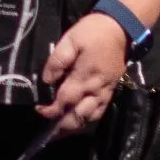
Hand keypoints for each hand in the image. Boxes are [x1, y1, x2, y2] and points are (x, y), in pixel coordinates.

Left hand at [41, 10, 132, 135]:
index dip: (51, 109)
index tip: (39, 109)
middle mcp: (96, 90)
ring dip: (76, 125)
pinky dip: (88, 119)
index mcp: (84, 77)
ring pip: (91, 117)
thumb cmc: (93, 32)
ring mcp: (106, 92)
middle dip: (63, 126)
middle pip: (79, 116)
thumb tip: (46, 80)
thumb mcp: (70, 40)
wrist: (120, 27)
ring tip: (61, 131)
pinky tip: (79, 119)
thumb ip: (57, 61)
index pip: (65, 101)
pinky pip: (100, 111)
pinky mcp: (111, 90)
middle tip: (48, 132)